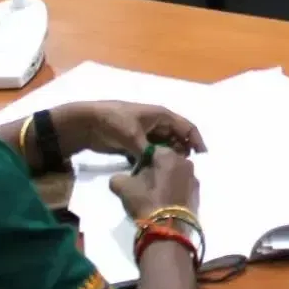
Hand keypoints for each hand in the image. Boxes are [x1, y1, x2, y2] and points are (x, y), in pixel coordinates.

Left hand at [50, 101, 207, 158]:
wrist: (87, 123)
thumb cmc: (113, 121)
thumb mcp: (133, 136)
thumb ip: (149, 152)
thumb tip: (159, 167)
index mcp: (161, 115)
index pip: (186, 127)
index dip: (196, 140)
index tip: (201, 157)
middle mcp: (156, 124)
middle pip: (177, 138)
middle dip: (182, 151)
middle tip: (182, 169)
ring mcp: (146, 134)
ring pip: (164, 147)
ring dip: (168, 158)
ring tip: (169, 172)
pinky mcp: (135, 144)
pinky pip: (151, 154)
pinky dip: (154, 161)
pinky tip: (155, 173)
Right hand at [110, 147, 198, 218]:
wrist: (169, 229)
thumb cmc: (147, 202)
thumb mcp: (124, 188)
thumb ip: (119, 178)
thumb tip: (120, 179)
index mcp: (169, 156)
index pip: (153, 150)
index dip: (143, 160)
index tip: (136, 172)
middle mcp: (186, 163)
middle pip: (167, 162)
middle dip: (157, 169)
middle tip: (145, 184)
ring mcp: (194, 179)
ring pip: (176, 174)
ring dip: (167, 180)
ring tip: (156, 195)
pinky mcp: (198, 194)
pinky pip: (183, 186)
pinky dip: (176, 191)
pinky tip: (167, 202)